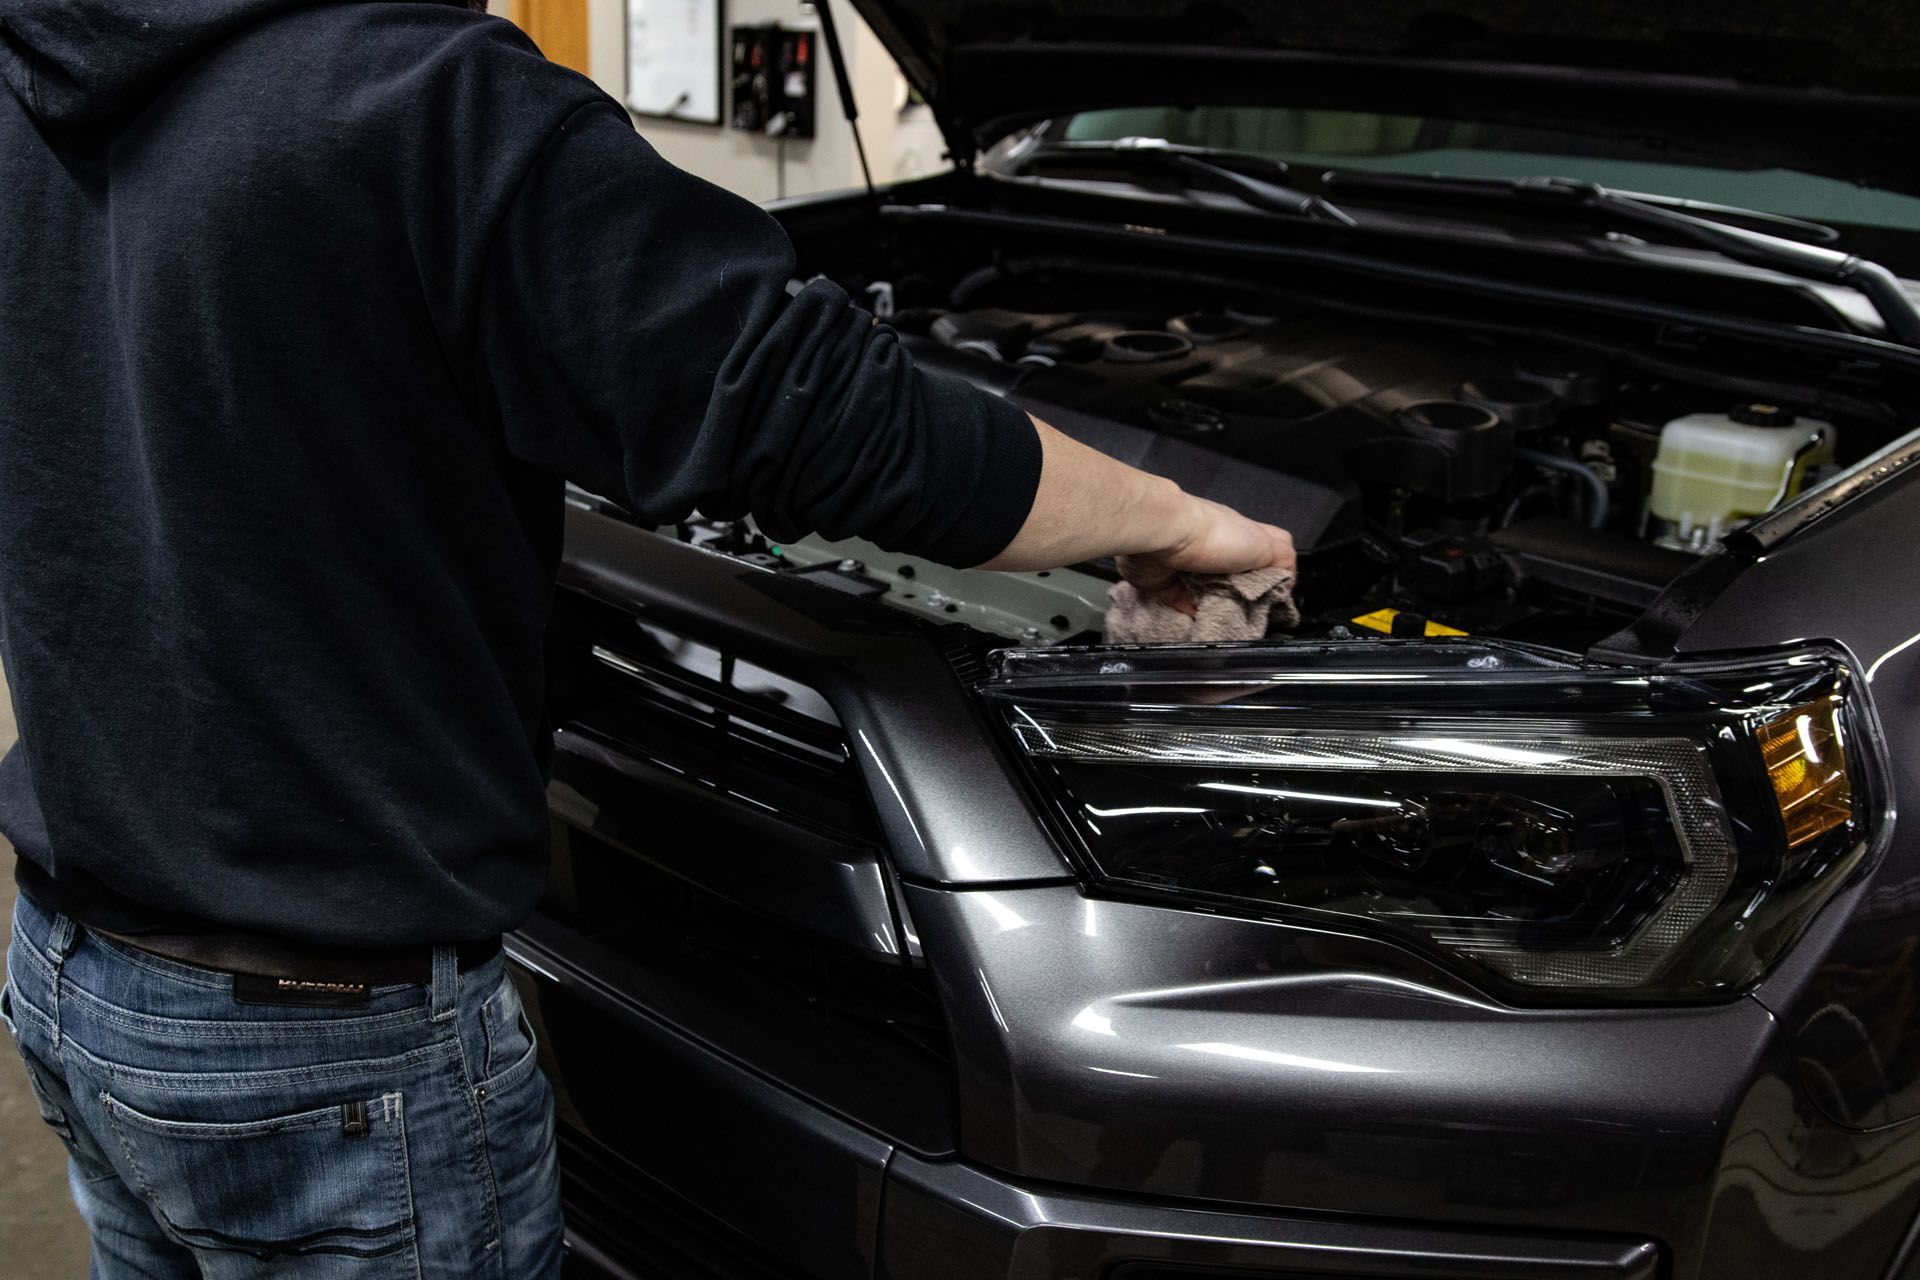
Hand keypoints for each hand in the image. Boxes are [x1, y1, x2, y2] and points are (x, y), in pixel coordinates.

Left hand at [1116, 495, 1294, 616]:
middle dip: (1245, 601)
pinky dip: (1192, 616)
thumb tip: (1287, 579)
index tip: (1276, 601)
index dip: (1275, 577)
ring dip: (1219, 611)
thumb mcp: (1266, 545)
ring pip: (1212, 596)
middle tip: (1251, 619)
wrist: (1166, 537)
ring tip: (1229, 626)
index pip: (1268, 555)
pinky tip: (1203, 625)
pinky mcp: (1170, 585)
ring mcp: (1193, 569)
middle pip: (1239, 581)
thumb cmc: (1217, 536)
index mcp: (1244, 538)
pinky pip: (1184, 606)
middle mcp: (1219, 552)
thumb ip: (1282, 560)